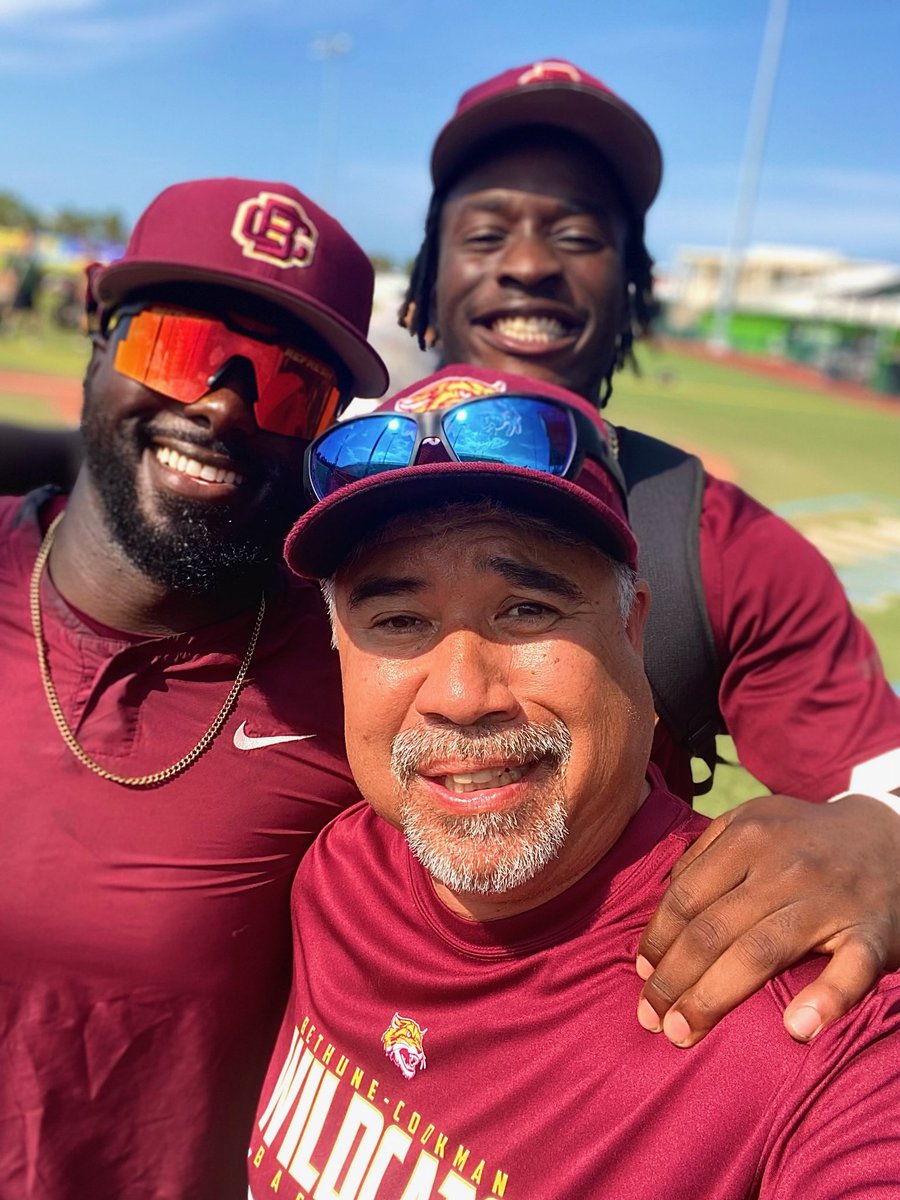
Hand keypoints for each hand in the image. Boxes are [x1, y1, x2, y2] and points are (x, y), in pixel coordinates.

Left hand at [635, 792, 899, 1046]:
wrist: (891, 835)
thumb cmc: (804, 839)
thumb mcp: (752, 822)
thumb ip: (705, 855)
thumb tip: (662, 908)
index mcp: (749, 837)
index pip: (687, 897)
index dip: (657, 939)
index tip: (642, 974)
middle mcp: (785, 866)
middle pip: (714, 930)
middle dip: (673, 979)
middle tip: (650, 1018)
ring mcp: (829, 900)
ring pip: (760, 952)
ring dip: (715, 997)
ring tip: (683, 1033)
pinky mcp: (872, 933)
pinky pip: (849, 970)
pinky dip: (826, 999)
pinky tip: (796, 1029)